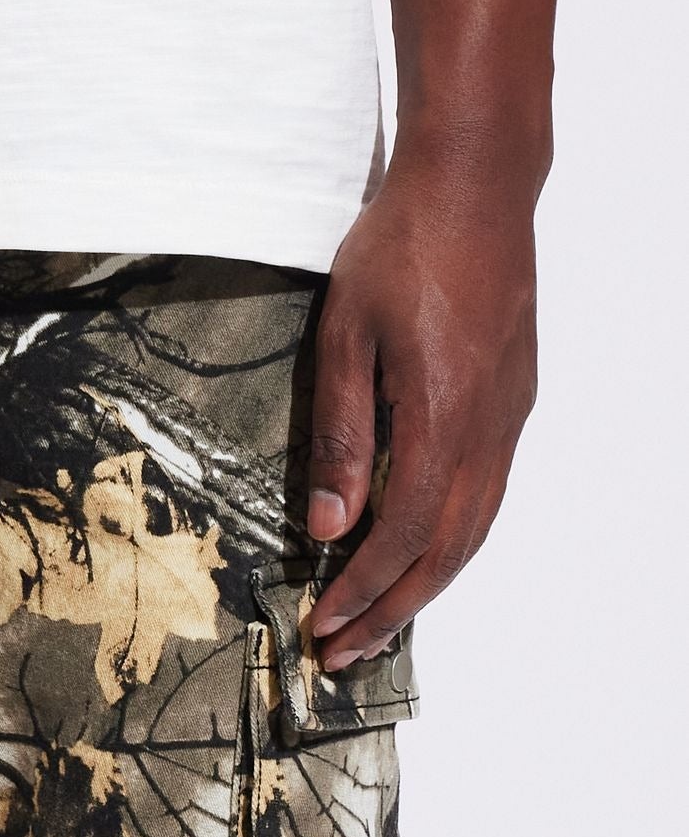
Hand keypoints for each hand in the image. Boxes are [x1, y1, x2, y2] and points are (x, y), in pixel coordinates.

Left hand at [306, 147, 539, 671]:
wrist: (477, 180)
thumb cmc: (402, 245)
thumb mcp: (345, 337)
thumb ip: (340, 437)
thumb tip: (329, 526)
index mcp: (440, 415)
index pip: (402, 535)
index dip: (362, 592)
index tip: (322, 627)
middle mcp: (486, 427)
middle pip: (445, 552)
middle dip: (392, 612)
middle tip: (344, 656)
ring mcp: (508, 417)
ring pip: (473, 531)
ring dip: (424, 588)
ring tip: (376, 626)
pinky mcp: (513, 403)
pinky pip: (486, 497)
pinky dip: (451, 545)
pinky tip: (418, 561)